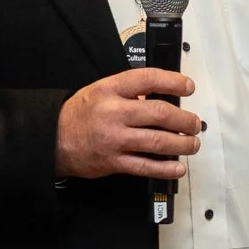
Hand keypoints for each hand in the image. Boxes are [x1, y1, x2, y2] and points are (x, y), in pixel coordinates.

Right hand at [55, 69, 201, 181]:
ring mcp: (115, 139)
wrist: (53, 138)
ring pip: (157, 141)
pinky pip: (145, 166)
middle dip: (184, 119)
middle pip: (159, 113)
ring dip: (182, 144)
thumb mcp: (101, 90)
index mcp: (110, 90)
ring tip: (191, 143)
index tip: (188, 87)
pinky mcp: (114, 162)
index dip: (173, 82)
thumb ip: (130, 91)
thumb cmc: (80, 114)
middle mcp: (114, 113)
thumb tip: (164, 95)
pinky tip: (178, 167)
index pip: (148, 79)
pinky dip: (166, 168)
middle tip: (194, 123)